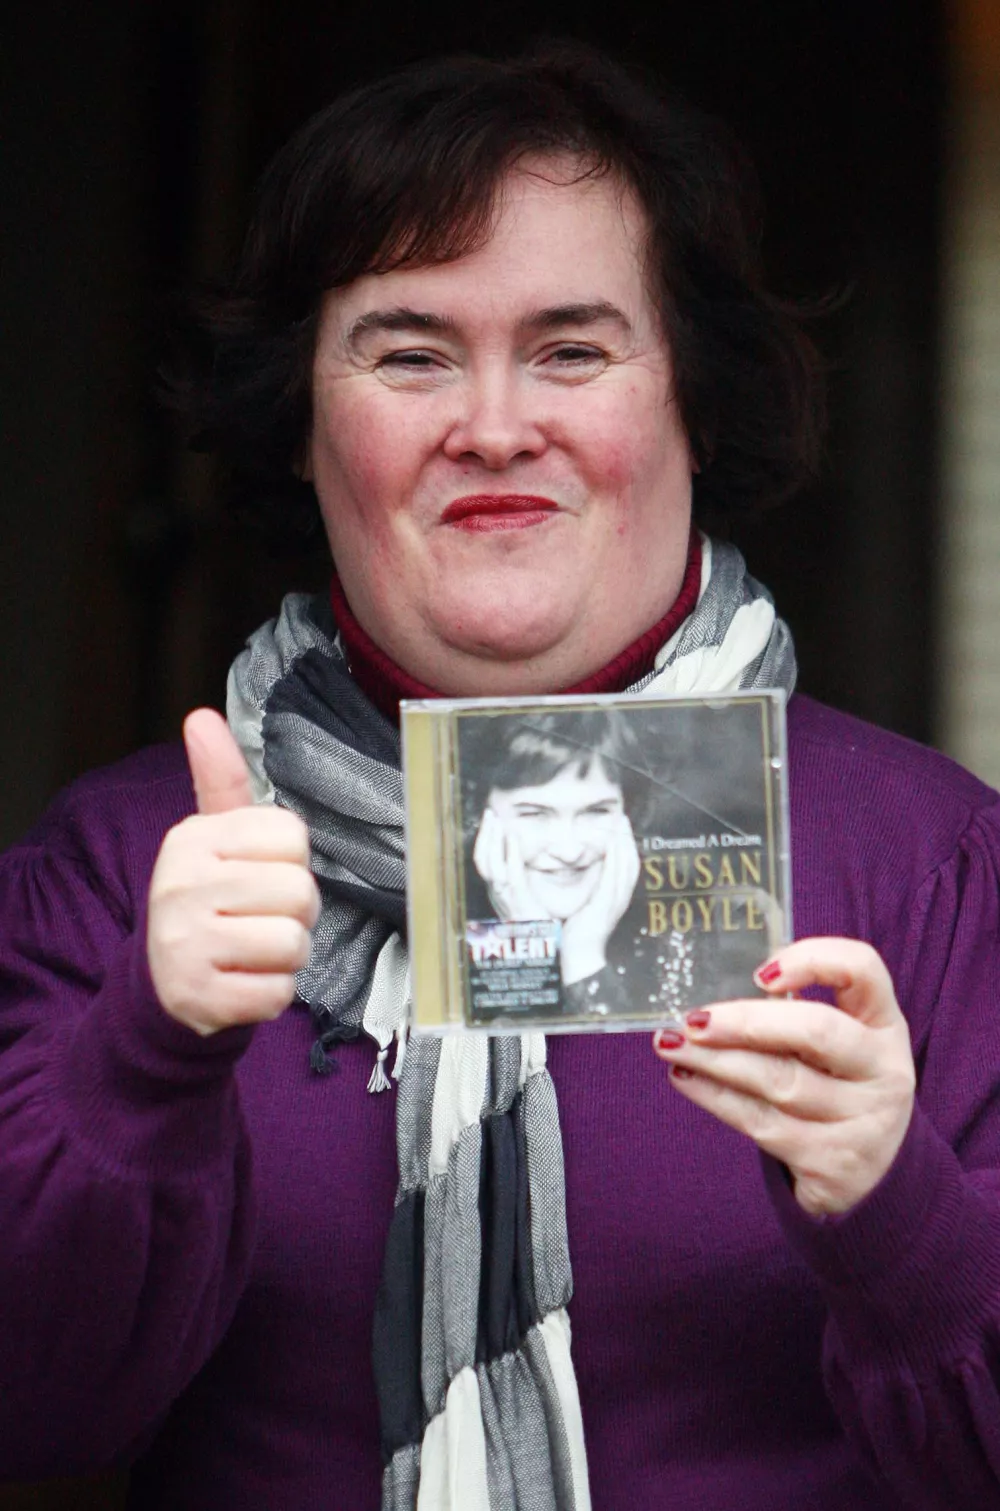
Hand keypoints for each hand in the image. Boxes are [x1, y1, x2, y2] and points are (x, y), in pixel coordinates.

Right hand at [147, 709, 319, 1035]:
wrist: (163, 984)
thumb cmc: (209, 901)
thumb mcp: (212, 838)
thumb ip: (219, 779)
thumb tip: (201, 716)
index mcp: (192, 839)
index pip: (293, 837)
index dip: (291, 863)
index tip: (259, 876)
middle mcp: (181, 886)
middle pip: (300, 892)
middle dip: (295, 914)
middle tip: (259, 921)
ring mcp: (185, 944)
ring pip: (293, 943)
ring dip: (286, 957)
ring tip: (252, 953)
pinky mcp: (198, 997)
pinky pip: (278, 994)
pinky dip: (272, 995)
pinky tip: (241, 984)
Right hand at [472, 806, 547, 921]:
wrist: (545, 949)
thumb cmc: (539, 925)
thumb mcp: (526, 900)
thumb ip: (522, 881)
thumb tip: (523, 861)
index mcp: (498, 893)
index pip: (484, 862)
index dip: (484, 841)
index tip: (490, 822)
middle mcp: (496, 895)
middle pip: (481, 860)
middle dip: (483, 835)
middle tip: (489, 813)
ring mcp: (504, 898)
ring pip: (489, 865)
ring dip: (491, 839)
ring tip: (496, 820)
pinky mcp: (518, 901)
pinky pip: (510, 874)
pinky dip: (510, 853)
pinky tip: (513, 837)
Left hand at [560, 814, 639, 984]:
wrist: (578, 955)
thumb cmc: (577, 931)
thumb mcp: (586, 905)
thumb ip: (588, 889)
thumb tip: (582, 871)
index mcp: (614, 896)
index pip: (625, 865)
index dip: (626, 845)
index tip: (621, 826)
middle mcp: (619, 897)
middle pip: (631, 862)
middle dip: (629, 839)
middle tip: (624, 818)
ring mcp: (615, 902)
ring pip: (626, 867)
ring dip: (625, 845)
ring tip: (621, 826)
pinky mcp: (606, 906)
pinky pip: (614, 879)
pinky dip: (615, 861)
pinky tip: (613, 846)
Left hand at [651, 938, 915, 1214]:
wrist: (868, 1174)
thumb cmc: (836, 1087)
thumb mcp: (838, 1045)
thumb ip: (793, 1013)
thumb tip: (714, 991)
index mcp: (884, 1024)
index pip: (862, 969)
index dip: (813, 960)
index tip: (761, 971)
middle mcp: (884, 1069)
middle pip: (817, 1031)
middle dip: (747, 1023)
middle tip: (694, 1019)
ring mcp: (864, 1121)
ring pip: (779, 1082)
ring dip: (714, 1061)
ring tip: (670, 1044)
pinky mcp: (833, 1163)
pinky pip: (762, 1124)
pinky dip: (715, 1097)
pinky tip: (686, 1077)